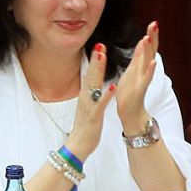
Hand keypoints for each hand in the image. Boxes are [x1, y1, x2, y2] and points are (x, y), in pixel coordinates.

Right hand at [65, 43, 116, 159]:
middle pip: (90, 75)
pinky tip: (112, 86)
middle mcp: (85, 98)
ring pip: (93, 85)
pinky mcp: (94, 116)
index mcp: (85, 96)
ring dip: (98, 71)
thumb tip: (91, 85)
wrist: (77, 145)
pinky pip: (100, 104)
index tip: (98, 47)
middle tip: (99, 44)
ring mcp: (89, 106)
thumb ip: (90, 95)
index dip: (94, 61)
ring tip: (102, 57)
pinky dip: (106, 95)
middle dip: (95, 60)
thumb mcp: (87, 107)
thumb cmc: (84, 127)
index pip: (89, 75)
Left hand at [114, 21, 159, 137]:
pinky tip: (153, 62)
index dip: (150, 35)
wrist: (130, 112)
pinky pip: (146, 79)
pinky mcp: (140, 89)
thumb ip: (138, 56)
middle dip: (152, 38)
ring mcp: (143, 80)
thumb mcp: (132, 70)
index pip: (147, 48)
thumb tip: (143, 41)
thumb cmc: (130, 92)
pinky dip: (150, 70)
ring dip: (149, 50)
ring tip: (148, 38)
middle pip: (150, 51)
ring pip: (147, 62)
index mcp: (140, 66)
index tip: (153, 22)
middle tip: (154, 24)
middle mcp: (144, 71)